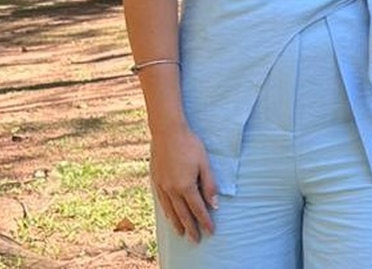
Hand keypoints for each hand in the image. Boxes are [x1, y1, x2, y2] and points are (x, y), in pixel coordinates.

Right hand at [149, 123, 218, 240]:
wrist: (167, 132)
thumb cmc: (189, 144)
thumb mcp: (204, 163)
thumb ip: (209, 184)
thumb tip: (215, 204)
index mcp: (186, 186)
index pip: (198, 209)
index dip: (205, 221)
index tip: (210, 231)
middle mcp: (172, 189)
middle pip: (183, 214)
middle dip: (190, 228)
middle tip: (196, 239)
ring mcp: (162, 186)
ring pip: (170, 210)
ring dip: (177, 223)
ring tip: (181, 233)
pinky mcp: (156, 180)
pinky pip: (161, 202)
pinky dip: (167, 212)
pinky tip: (169, 215)